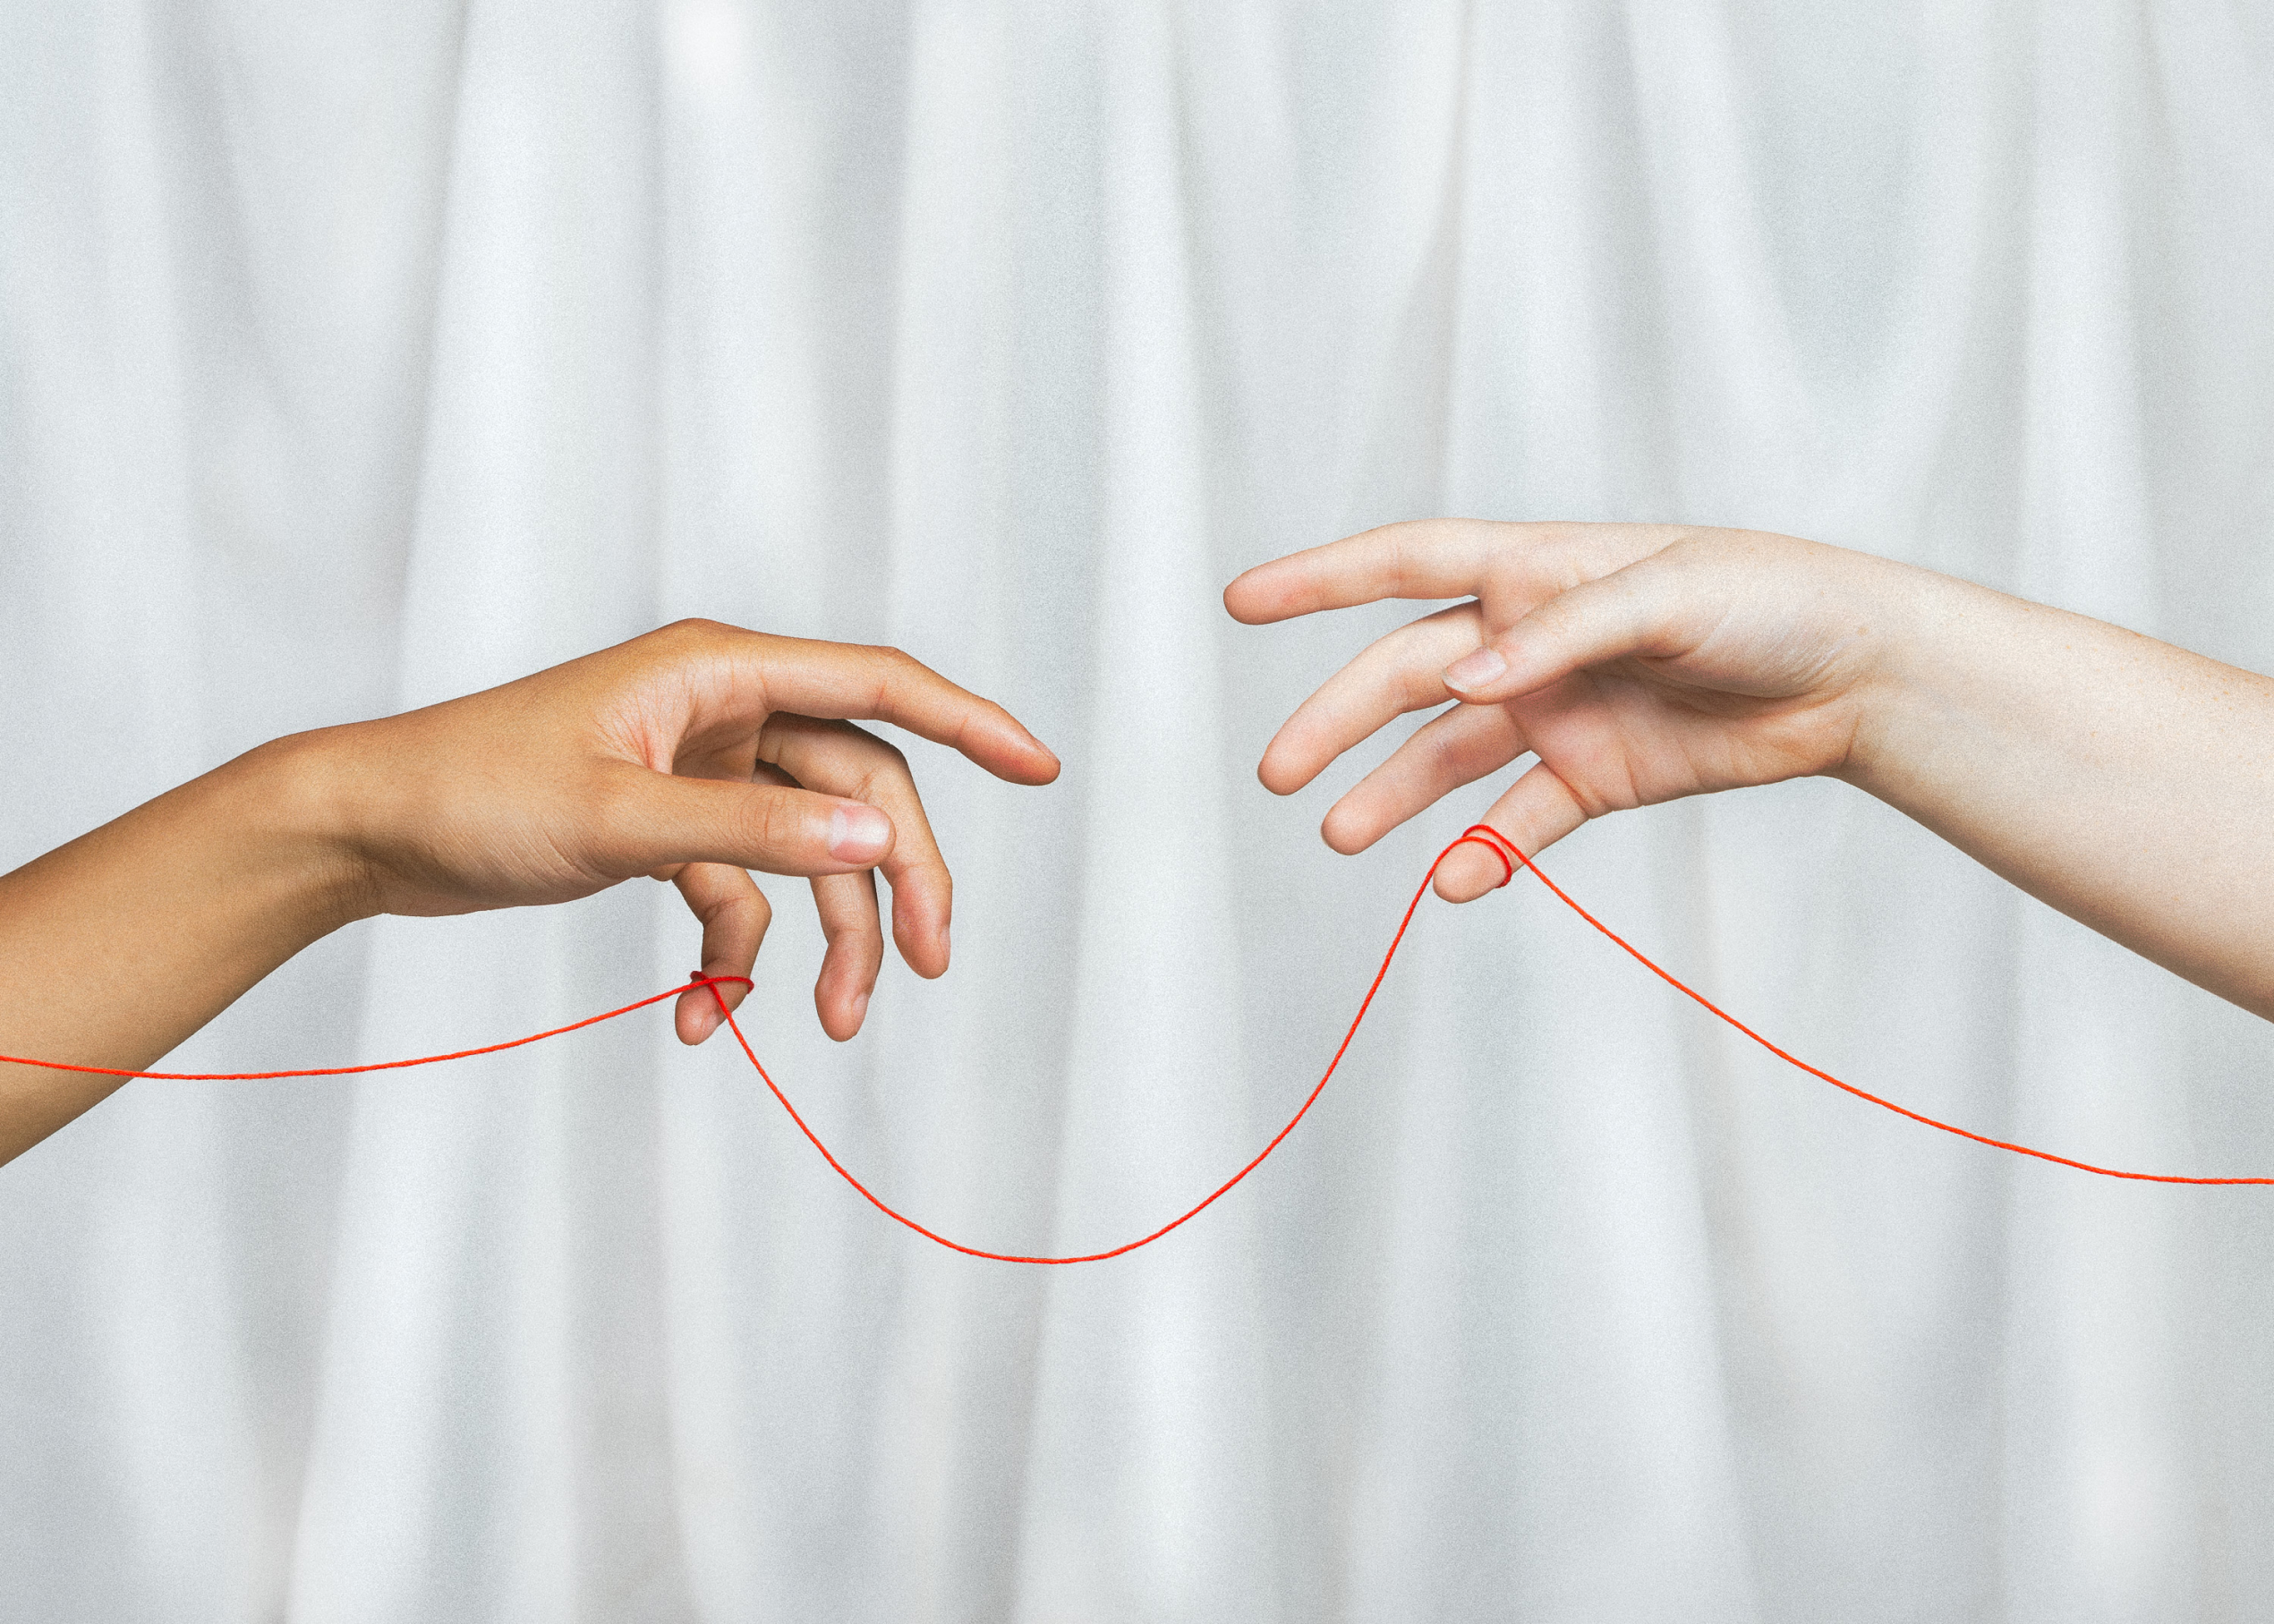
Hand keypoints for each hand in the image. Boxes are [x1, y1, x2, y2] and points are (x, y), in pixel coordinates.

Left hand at [304, 619, 1059, 1042]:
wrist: (367, 833)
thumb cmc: (472, 793)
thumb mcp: (619, 819)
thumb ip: (753, 832)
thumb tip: (879, 835)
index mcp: (720, 671)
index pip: (878, 686)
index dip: (971, 723)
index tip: (1042, 767)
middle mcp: (723, 711)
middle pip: (857, 791)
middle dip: (894, 882)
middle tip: (923, 968)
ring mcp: (699, 772)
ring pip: (806, 853)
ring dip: (821, 939)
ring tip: (823, 1024)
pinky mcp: (669, 827)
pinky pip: (738, 893)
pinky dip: (732, 955)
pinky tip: (698, 1015)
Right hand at [1224, 521, 1914, 899]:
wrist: (1858, 675)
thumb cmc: (1771, 599)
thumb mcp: (1667, 593)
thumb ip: (1557, 634)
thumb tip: (1463, 682)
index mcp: (1535, 567)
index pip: (1406, 563)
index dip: (1321, 580)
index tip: (1241, 603)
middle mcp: (1530, 640)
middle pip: (1408, 676)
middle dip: (1338, 719)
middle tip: (1279, 773)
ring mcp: (1556, 711)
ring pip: (1447, 757)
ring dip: (1392, 795)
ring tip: (1339, 834)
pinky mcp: (1593, 777)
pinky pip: (1517, 822)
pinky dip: (1482, 854)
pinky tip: (1450, 883)